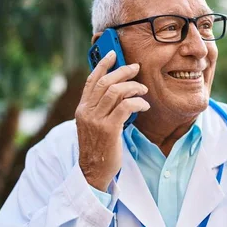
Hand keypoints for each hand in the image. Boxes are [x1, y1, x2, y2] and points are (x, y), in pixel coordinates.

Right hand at [75, 50, 149, 191]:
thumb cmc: (98, 148)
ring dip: (132, 87)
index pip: (91, 81)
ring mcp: (96, 121)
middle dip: (122, 72)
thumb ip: (100, 109)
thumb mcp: (93, 126)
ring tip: (142, 89)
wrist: (93, 172)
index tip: (113, 54)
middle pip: (105, 82)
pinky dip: (137, 102)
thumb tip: (117, 93)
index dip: (102, 65)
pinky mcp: (109, 129)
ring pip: (115, 92)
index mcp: (82, 109)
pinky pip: (125, 107)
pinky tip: (144, 106)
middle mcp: (86, 112)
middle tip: (136, 68)